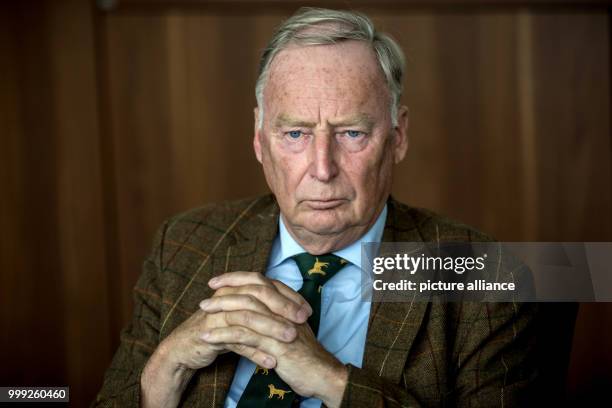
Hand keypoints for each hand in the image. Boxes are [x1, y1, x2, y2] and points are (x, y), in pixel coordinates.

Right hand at [140, 271, 311, 407]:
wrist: (185, 347)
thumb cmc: (218, 330)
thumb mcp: (243, 317)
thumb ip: (263, 310)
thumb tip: (292, 309)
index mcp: (237, 288)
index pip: (268, 285)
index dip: (289, 296)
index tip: (307, 310)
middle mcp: (227, 296)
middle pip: (259, 296)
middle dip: (283, 307)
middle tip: (302, 319)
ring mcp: (218, 313)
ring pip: (249, 318)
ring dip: (271, 328)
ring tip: (290, 338)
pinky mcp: (210, 333)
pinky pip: (236, 341)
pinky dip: (254, 353)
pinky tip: (270, 362)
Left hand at [203, 273, 348, 406]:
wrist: (321, 373)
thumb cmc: (305, 353)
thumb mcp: (291, 327)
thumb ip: (277, 314)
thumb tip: (260, 306)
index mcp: (287, 302)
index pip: (259, 281)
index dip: (236, 278)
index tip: (217, 282)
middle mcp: (283, 309)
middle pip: (250, 292)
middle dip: (224, 293)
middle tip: (204, 299)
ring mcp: (279, 325)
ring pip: (244, 311)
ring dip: (219, 311)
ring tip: (202, 314)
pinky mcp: (273, 344)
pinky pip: (242, 336)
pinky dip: (222, 335)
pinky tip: (207, 337)